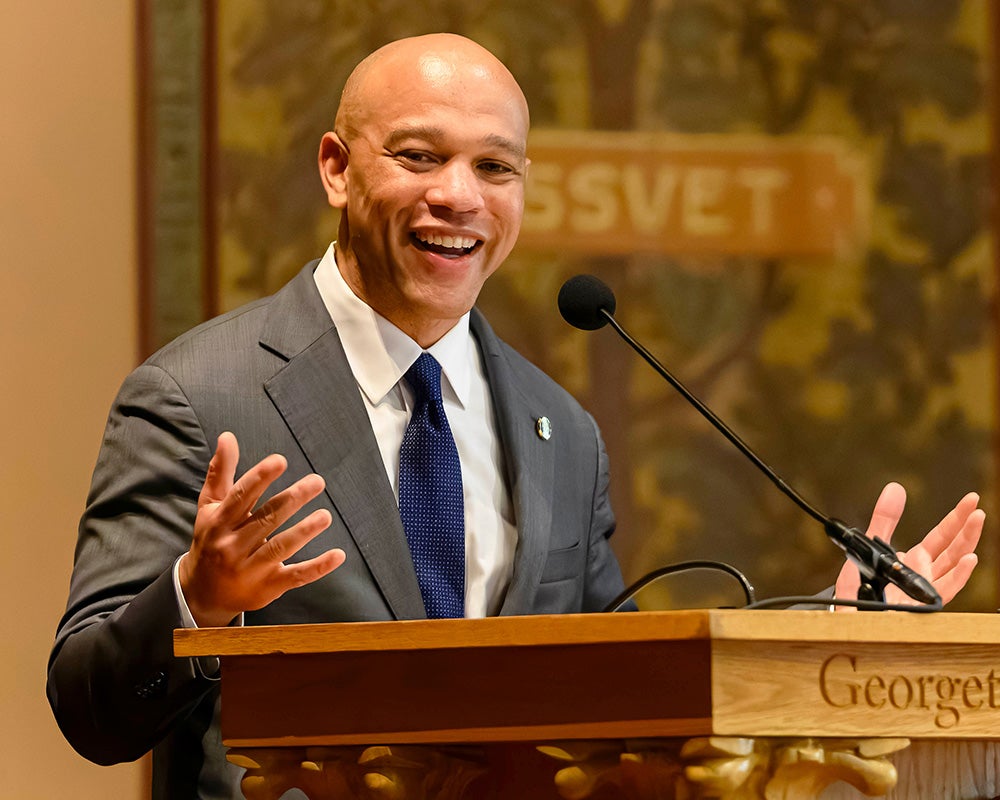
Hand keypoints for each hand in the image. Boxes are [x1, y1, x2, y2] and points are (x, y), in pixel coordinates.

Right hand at [179, 431, 345, 626]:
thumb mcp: (210, 507)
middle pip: (266, 519)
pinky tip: (339, 555)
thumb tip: (228, 437)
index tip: (280, 461)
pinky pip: (296, 576)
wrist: (202, 592)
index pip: (241, 496)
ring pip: (280, 548)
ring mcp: (250, 569)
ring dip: (305, 531)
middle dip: (293, 499)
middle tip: (317, 481)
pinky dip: (318, 567)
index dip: (261, 477)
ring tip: (325, 516)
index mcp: (220, 521)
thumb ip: (221, 472)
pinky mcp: (268, 587)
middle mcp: (232, 545)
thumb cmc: (211, 539)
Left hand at [834, 482, 982, 607]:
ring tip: (977, 521)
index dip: (955, 519)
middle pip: (952, 548)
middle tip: (976, 505)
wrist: (848, 621)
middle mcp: (924, 575)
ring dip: (966, 543)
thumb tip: (895, 488)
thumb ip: (883, 520)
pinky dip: (958, 575)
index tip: (970, 500)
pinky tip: (969, 559)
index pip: (941, 537)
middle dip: (965, 526)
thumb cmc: (859, 589)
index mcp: (913, 561)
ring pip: (953, 566)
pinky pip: (944, 590)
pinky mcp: (920, 606)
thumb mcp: (867, 547)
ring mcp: (925, 591)